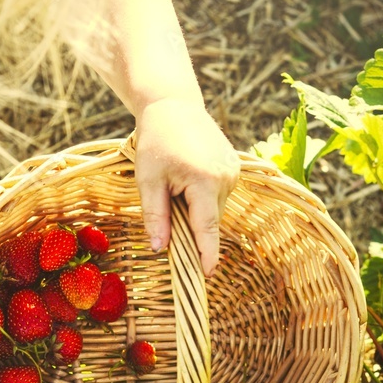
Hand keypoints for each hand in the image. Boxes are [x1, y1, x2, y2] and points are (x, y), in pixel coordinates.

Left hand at [134, 98, 238, 275]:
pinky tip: (188, 175)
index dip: (206, 253)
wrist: (174, 107)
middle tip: (167, 198)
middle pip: (208, 219)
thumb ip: (155, 216)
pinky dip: (202, 197)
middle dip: (190, 223)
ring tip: (176, 180)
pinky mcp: (234, 168)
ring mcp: (234, 172)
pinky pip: (217, 196)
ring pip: (213, 208)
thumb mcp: (148, 181)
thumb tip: (160, 249)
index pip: (207, 227)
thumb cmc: (156, 142)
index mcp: (204, 181)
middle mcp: (226, 177)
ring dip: (195, 208)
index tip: (207, 275)